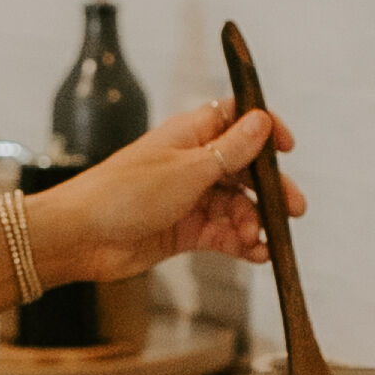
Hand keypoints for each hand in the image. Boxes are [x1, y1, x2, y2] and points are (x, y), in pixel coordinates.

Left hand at [26, 102, 296, 295]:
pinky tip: (256, 254)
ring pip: (238, 206)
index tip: (288, 147)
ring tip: (257, 240)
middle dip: (270, 189)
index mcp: (190, 135)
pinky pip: (223, 234)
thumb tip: (262, 121)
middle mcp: (193, 163)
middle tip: (293, 209)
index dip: (265, 130)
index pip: (237, 120)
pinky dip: (241, 243)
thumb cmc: (123, 194)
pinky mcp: (185, 230)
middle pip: (246, 169)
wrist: (81, 237)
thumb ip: (229, 151)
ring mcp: (190, 198)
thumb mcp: (186, 171)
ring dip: (254, 222)